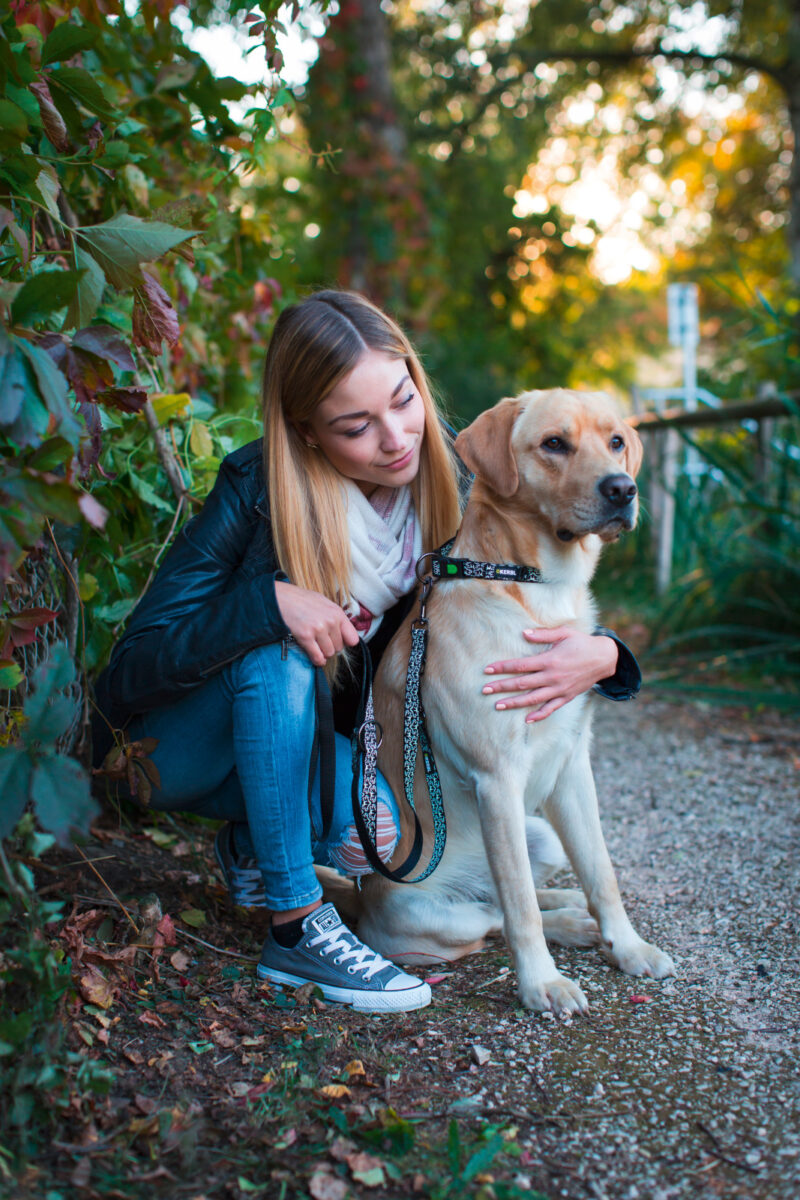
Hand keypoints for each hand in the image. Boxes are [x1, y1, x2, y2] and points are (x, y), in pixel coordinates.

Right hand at [274, 581, 359, 666]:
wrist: (280, 598)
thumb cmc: (301, 600)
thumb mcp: (323, 602)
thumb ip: (335, 616)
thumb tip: (345, 631)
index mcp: (337, 613)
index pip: (352, 639)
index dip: (345, 642)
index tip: (337, 641)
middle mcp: (330, 621)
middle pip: (339, 647)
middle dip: (330, 647)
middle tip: (321, 642)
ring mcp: (318, 629)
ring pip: (329, 653)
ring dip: (323, 653)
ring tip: (315, 645)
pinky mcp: (306, 637)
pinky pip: (317, 657)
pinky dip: (317, 660)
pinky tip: (316, 658)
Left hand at [482, 627, 618, 722]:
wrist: (605, 658)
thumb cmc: (582, 643)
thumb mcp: (564, 633)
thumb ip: (543, 634)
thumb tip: (524, 633)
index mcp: (550, 660)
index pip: (520, 665)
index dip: (503, 667)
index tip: (487, 670)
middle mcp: (552, 677)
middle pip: (522, 684)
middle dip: (501, 687)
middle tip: (484, 690)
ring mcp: (559, 689)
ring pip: (532, 699)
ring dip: (514, 703)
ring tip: (497, 705)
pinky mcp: (567, 697)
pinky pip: (551, 709)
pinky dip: (539, 715)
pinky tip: (526, 720)